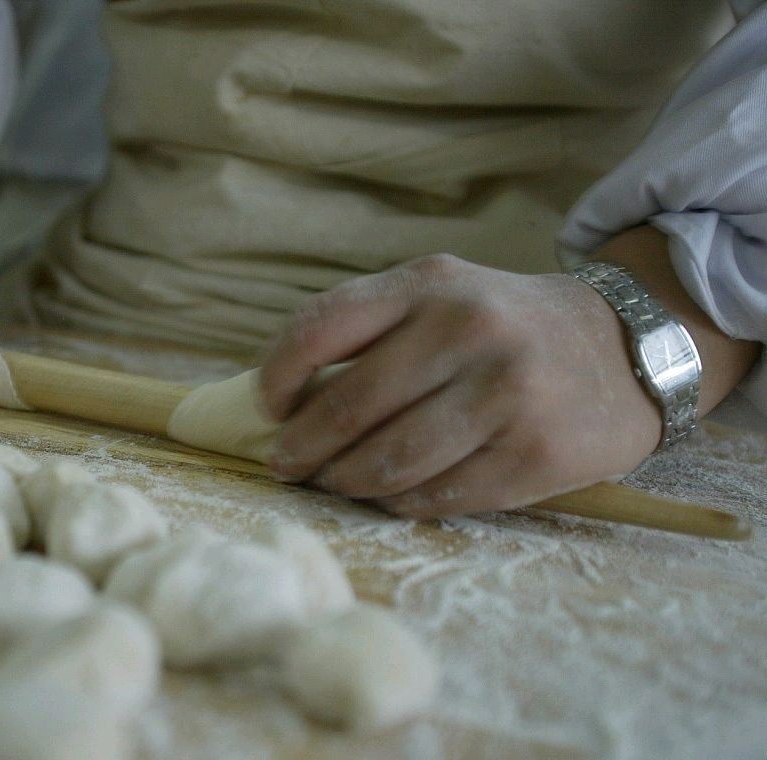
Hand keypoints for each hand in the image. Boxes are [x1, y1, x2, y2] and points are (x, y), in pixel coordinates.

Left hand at [258, 253, 662, 517]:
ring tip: (331, 481)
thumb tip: (281, 400)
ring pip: (389, 463)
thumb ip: (366, 330)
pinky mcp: (534, 456)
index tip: (268, 407)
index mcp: (430, 284)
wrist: (624, 348)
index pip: (319, 329)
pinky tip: (388, 494)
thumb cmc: (502, 326)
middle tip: (285, 463)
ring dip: (343, 482)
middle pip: (348, 408)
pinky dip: (397, 503)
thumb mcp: (440, 295)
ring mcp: (506, 395)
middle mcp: (468, 332)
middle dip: (300, 447)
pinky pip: (436, 497)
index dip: (277, 377)